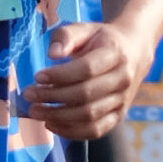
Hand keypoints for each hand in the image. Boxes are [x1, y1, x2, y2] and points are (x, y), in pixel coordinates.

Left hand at [17, 16, 150, 139]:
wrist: (133, 53)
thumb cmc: (101, 41)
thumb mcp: (85, 29)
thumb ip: (66, 36)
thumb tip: (53, 54)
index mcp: (115, 54)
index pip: (87, 69)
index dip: (60, 75)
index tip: (37, 76)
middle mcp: (123, 79)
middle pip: (85, 94)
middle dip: (53, 97)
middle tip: (29, 95)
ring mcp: (122, 101)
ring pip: (89, 116)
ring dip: (58, 117)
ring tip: (35, 111)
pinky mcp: (118, 117)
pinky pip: (95, 131)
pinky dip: (71, 132)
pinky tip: (51, 123)